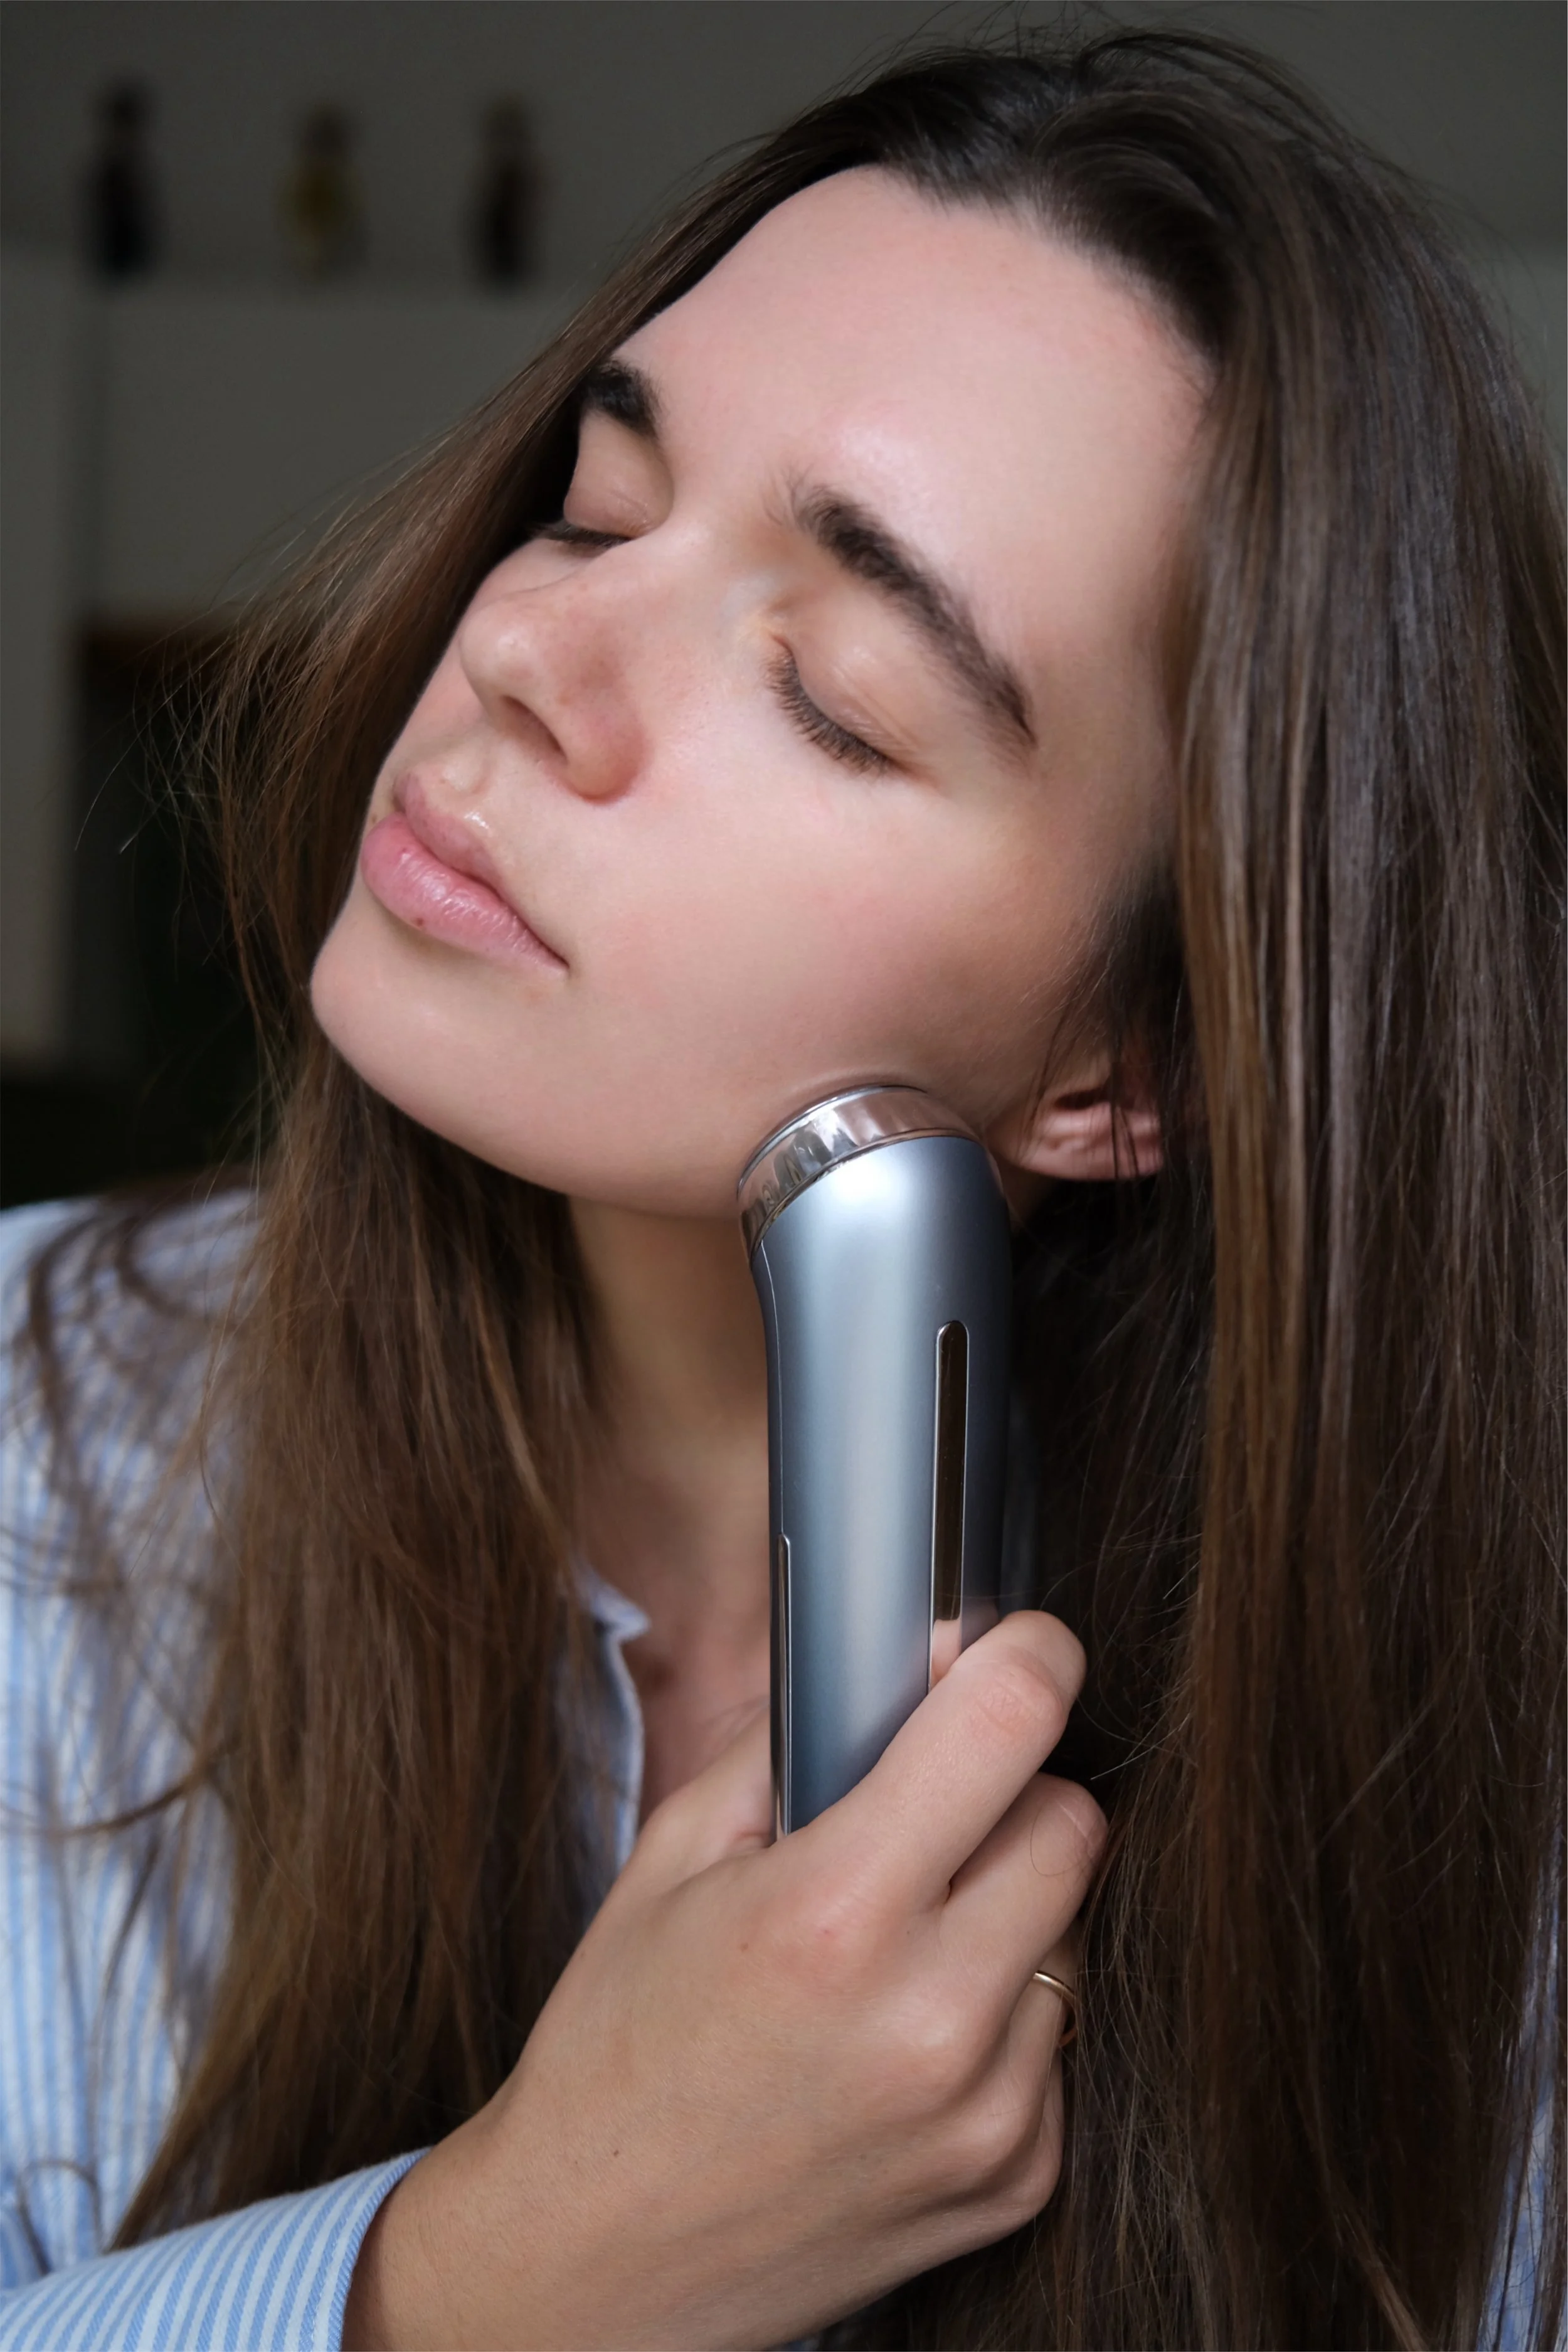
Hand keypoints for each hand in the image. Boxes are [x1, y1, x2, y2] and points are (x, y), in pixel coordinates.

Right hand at [345, 1609, 1102, 2349]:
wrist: (595, 2260)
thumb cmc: (621, 2041)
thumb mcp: (674, 1855)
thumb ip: (802, 1736)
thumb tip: (930, 1656)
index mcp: (832, 1915)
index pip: (1009, 1727)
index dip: (1031, 1658)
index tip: (1027, 1647)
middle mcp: (929, 2020)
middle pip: (1072, 1822)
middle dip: (1014, 1793)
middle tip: (933, 1816)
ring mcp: (984, 2114)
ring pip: (1072, 1930)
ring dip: (1010, 1910)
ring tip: (898, 1949)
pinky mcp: (1016, 2180)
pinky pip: (1056, 2037)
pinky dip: (1001, 2015)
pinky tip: (904, 2039)